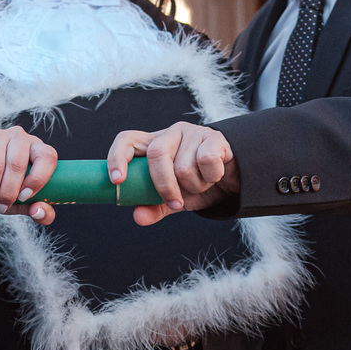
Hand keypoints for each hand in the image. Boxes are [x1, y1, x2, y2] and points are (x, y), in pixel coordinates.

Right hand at [0, 127, 57, 221]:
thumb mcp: (25, 202)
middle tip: (0, 209)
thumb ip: (41, 211)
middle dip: (7, 193)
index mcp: (37, 149)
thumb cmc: (6, 187)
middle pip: (17, 164)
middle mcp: (19, 137)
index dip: (38, 179)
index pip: (47, 157)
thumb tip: (38, 212)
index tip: (24, 198)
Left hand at [107, 123, 238, 225]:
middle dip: (164, 186)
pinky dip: (211, 177)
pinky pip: (206, 160)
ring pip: (183, 165)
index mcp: (152, 145)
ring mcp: (193, 132)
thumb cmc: (196, 184)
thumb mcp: (173, 199)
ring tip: (200, 184)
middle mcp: (170, 134)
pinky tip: (215, 176)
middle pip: (156, 154)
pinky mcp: (215, 137)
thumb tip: (138, 216)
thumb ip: (154, 207)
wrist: (233, 180)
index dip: (117, 157)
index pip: (126, 141)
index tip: (117, 180)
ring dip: (194, 186)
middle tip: (175, 203)